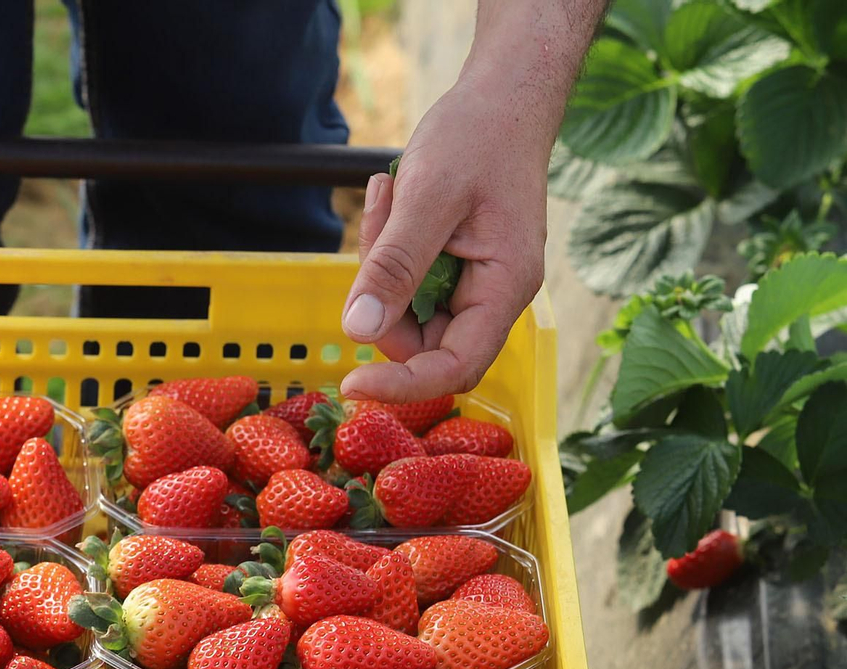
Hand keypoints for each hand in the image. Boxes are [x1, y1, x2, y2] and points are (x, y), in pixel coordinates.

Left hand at [339, 77, 550, 402]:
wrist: (504, 96)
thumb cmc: (478, 136)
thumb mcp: (429, 197)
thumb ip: (395, 266)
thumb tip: (358, 331)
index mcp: (504, 288)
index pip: (454, 367)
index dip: (403, 386)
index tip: (350, 386)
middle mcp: (493, 296)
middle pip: (422, 341)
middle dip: (383, 300)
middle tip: (377, 228)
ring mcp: (473, 283)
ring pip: (405, 309)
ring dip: (381, 264)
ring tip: (389, 195)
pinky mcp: (453, 267)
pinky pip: (405, 281)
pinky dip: (387, 247)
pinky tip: (393, 194)